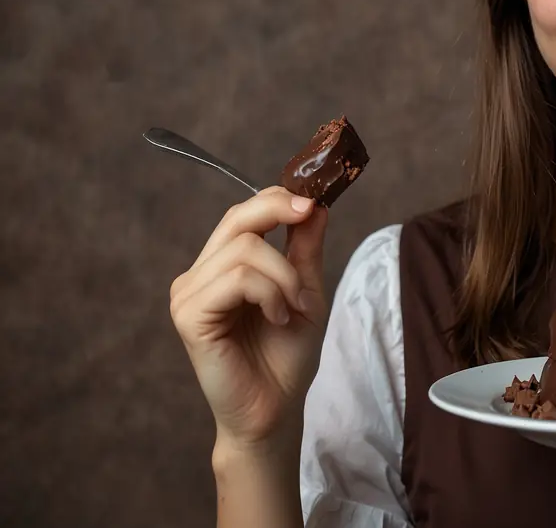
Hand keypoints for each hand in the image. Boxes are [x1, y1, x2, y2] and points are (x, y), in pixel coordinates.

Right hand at [170, 187, 327, 452]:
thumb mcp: (305, 290)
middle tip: (309, 219)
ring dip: (283, 275)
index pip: (242, 212)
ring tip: (291, 308)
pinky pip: (237, 279)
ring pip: (245, 249)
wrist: (276, 409)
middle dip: (279, 212)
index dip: (277, 198)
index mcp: (222, 266)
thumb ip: (304, 247)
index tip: (313, 201)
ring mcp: (189, 294)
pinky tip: (277, 318)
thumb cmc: (287, 355)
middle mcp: (199, 275)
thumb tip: (315, 202)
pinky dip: (269, 293)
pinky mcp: (189, 316)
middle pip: (237, 217)